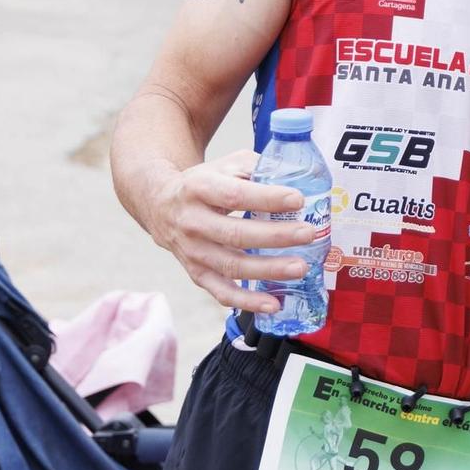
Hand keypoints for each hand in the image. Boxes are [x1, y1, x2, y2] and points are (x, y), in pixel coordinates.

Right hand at [145, 150, 321, 313]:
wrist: (161, 206)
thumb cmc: (205, 183)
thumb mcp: (225, 165)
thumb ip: (256, 168)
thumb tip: (296, 176)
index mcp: (199, 188)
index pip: (235, 195)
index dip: (267, 198)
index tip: (298, 200)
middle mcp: (192, 221)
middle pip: (235, 233)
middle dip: (276, 236)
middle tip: (308, 233)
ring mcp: (193, 251)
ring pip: (231, 265)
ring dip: (268, 269)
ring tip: (300, 267)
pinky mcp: (196, 273)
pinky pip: (222, 292)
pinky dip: (248, 301)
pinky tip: (273, 304)